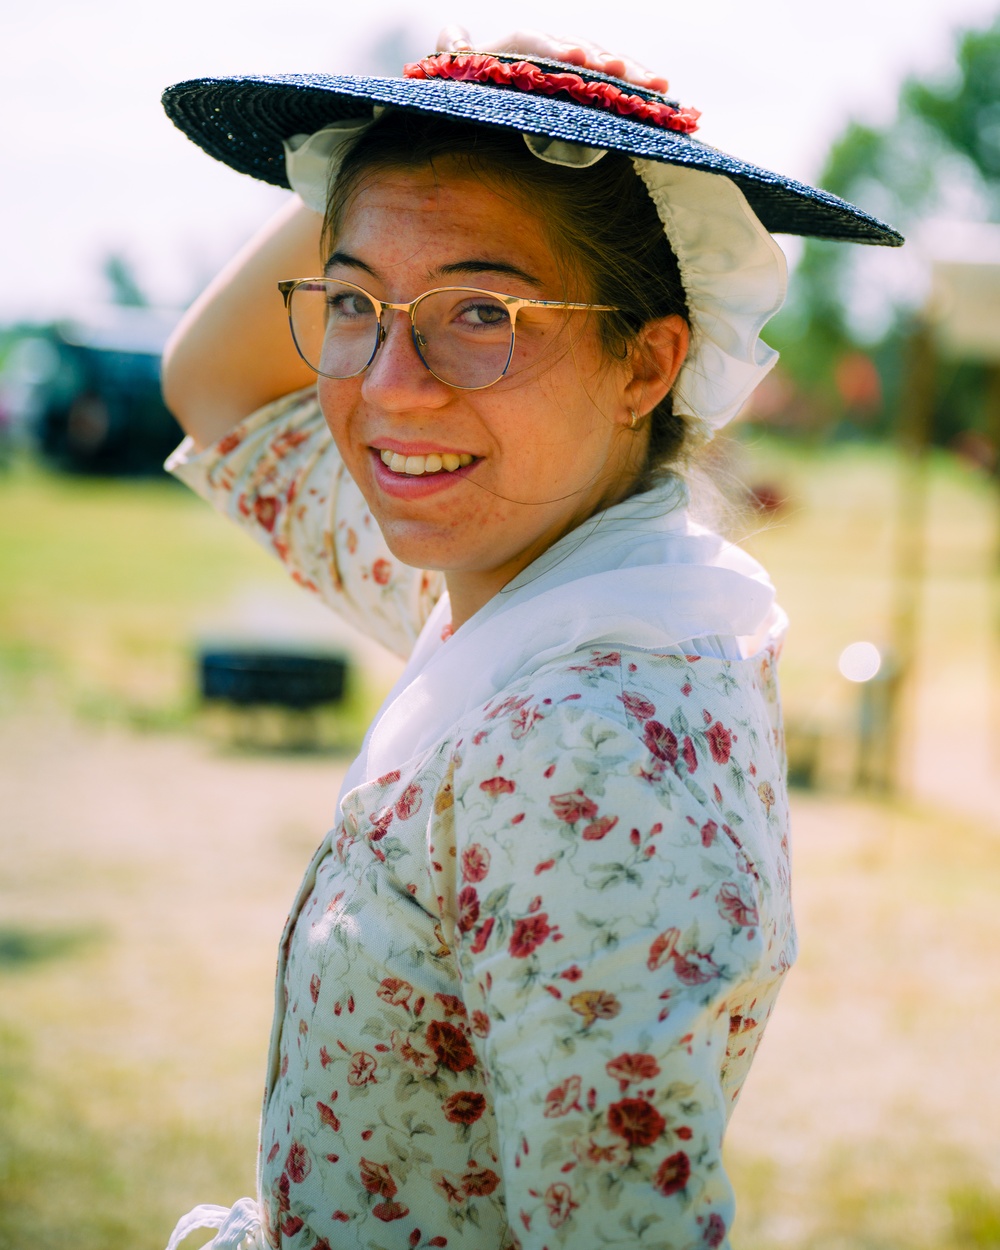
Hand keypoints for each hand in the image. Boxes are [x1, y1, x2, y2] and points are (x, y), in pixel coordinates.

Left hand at [435, 25, 669, 93]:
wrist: (485, 102)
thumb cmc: (471, 94)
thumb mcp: (458, 78)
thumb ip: (456, 56)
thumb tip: (454, 32)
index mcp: (513, 48)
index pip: (531, 41)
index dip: (552, 48)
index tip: (574, 59)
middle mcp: (546, 52)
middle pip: (578, 49)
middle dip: (601, 59)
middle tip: (620, 71)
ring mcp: (570, 71)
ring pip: (602, 64)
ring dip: (630, 72)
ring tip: (656, 84)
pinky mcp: (588, 90)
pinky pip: (614, 84)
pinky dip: (638, 87)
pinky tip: (663, 92)